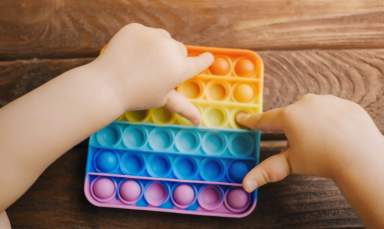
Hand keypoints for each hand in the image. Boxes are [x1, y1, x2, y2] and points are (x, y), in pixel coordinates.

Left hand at [89, 23, 212, 123]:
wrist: (107, 85)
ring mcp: (153, 36)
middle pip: (180, 50)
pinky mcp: (137, 29)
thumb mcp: (163, 100)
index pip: (198, 62)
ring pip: (164, 38)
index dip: (204, 61)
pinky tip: (132, 54)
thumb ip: (184, 107)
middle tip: (158, 71)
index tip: (209, 57)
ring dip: (159, 47)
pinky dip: (141, 41)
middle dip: (173, 58)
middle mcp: (170, 49)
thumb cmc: (137, 96)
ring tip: (144, 62)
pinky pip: (146, 33)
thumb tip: (199, 121)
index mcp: (179, 68)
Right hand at [237, 94, 383, 191]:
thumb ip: (267, 170)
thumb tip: (246, 184)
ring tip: (322, 141)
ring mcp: (327, 101)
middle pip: (291, 114)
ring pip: (312, 110)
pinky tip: (336, 134)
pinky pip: (332, 110)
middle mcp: (306, 103)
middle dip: (292, 126)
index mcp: (289, 116)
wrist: (361, 157)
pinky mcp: (345, 103)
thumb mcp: (292, 164)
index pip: (265, 119)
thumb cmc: (324, 160)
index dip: (252, 120)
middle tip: (300, 142)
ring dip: (312, 122)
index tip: (242, 117)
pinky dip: (331, 120)